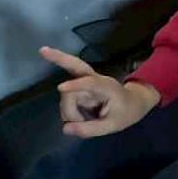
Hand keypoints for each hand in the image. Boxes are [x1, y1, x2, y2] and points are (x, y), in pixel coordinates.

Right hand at [40, 47, 159, 138]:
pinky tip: (78, 117)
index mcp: (107, 86)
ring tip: (84, 121)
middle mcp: (95, 80)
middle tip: (42, 49)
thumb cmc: (126, 113)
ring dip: (69, 111)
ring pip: (67, 95)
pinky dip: (69, 110)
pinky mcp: (81, 88)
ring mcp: (87, 83)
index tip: (61, 87)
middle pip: (76, 66)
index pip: (90, 83)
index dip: (76, 85)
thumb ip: (90, 129)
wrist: (134, 104)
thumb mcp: (112, 126)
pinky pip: (68, 99)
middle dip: (60, 58)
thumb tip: (65, 128)